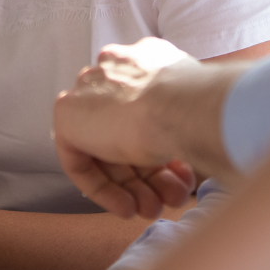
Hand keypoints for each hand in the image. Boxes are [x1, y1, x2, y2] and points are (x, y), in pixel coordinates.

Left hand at [54, 37, 238, 218]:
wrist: (180, 105)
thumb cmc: (200, 105)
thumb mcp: (198, 105)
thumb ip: (184, 114)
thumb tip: (200, 139)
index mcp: (144, 59)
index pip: (146, 110)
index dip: (162, 148)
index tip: (182, 172)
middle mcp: (114, 68)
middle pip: (127, 133)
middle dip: (151, 173)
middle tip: (173, 197)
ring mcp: (89, 89)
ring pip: (110, 151)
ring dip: (135, 186)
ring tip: (156, 209)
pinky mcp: (68, 114)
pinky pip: (83, 160)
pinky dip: (105, 189)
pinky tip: (129, 207)